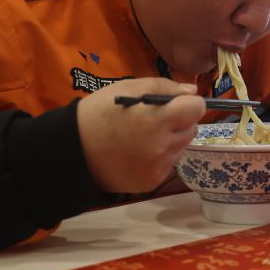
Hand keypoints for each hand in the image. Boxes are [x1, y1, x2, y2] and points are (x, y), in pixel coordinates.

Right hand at [77, 78, 205, 192]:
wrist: (72, 151)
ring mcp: (158, 167)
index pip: (197, 109)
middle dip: (180, 121)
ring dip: (172, 139)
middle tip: (156, 119)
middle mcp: (162, 146)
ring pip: (182, 147)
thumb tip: (192, 92)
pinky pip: (169, 164)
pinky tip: (140, 152)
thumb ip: (165, 87)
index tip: (176, 104)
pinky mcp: (152, 182)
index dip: (189, 103)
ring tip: (145, 136)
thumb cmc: (99, 113)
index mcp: (157, 119)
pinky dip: (161, 157)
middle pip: (191, 128)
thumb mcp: (129, 87)